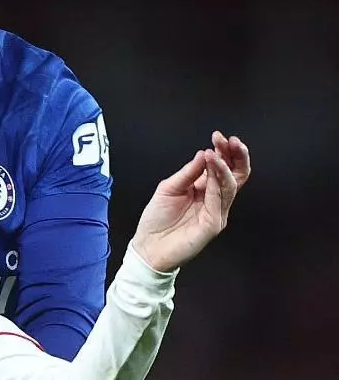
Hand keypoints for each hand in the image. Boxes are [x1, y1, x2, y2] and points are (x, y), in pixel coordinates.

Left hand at [131, 133, 250, 272]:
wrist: (148, 246)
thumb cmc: (157, 219)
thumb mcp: (168, 188)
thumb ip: (188, 173)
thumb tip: (203, 153)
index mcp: (204, 190)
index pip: (222, 168)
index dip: (224, 152)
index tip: (219, 137)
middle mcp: (214, 200)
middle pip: (235, 176)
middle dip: (235, 156)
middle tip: (230, 141)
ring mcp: (216, 212)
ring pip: (230, 185)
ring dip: (224, 166)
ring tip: (216, 151)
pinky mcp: (213, 224)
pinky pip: (219, 199)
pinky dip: (218, 180)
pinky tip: (212, 166)